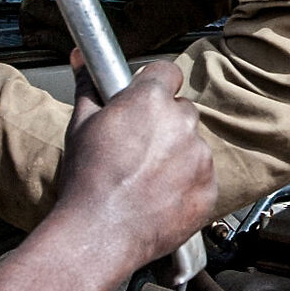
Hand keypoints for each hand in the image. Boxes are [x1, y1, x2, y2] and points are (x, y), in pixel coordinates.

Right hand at [56, 56, 217, 275]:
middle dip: (164, 124)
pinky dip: (186, 185)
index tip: (145, 99)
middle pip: (181, 110)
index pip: (166, 72)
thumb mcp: (80, 125)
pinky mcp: (209, 189)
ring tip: (146, 178)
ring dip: (177, 155)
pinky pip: (202, 177)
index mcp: (151, 100)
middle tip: (138, 147)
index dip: (154, 84)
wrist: (99, 233)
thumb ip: (88, 86)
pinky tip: (159, 197)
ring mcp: (200, 157)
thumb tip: (81, 58)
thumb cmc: (88, 181)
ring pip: (193, 145)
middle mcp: (182, 123)